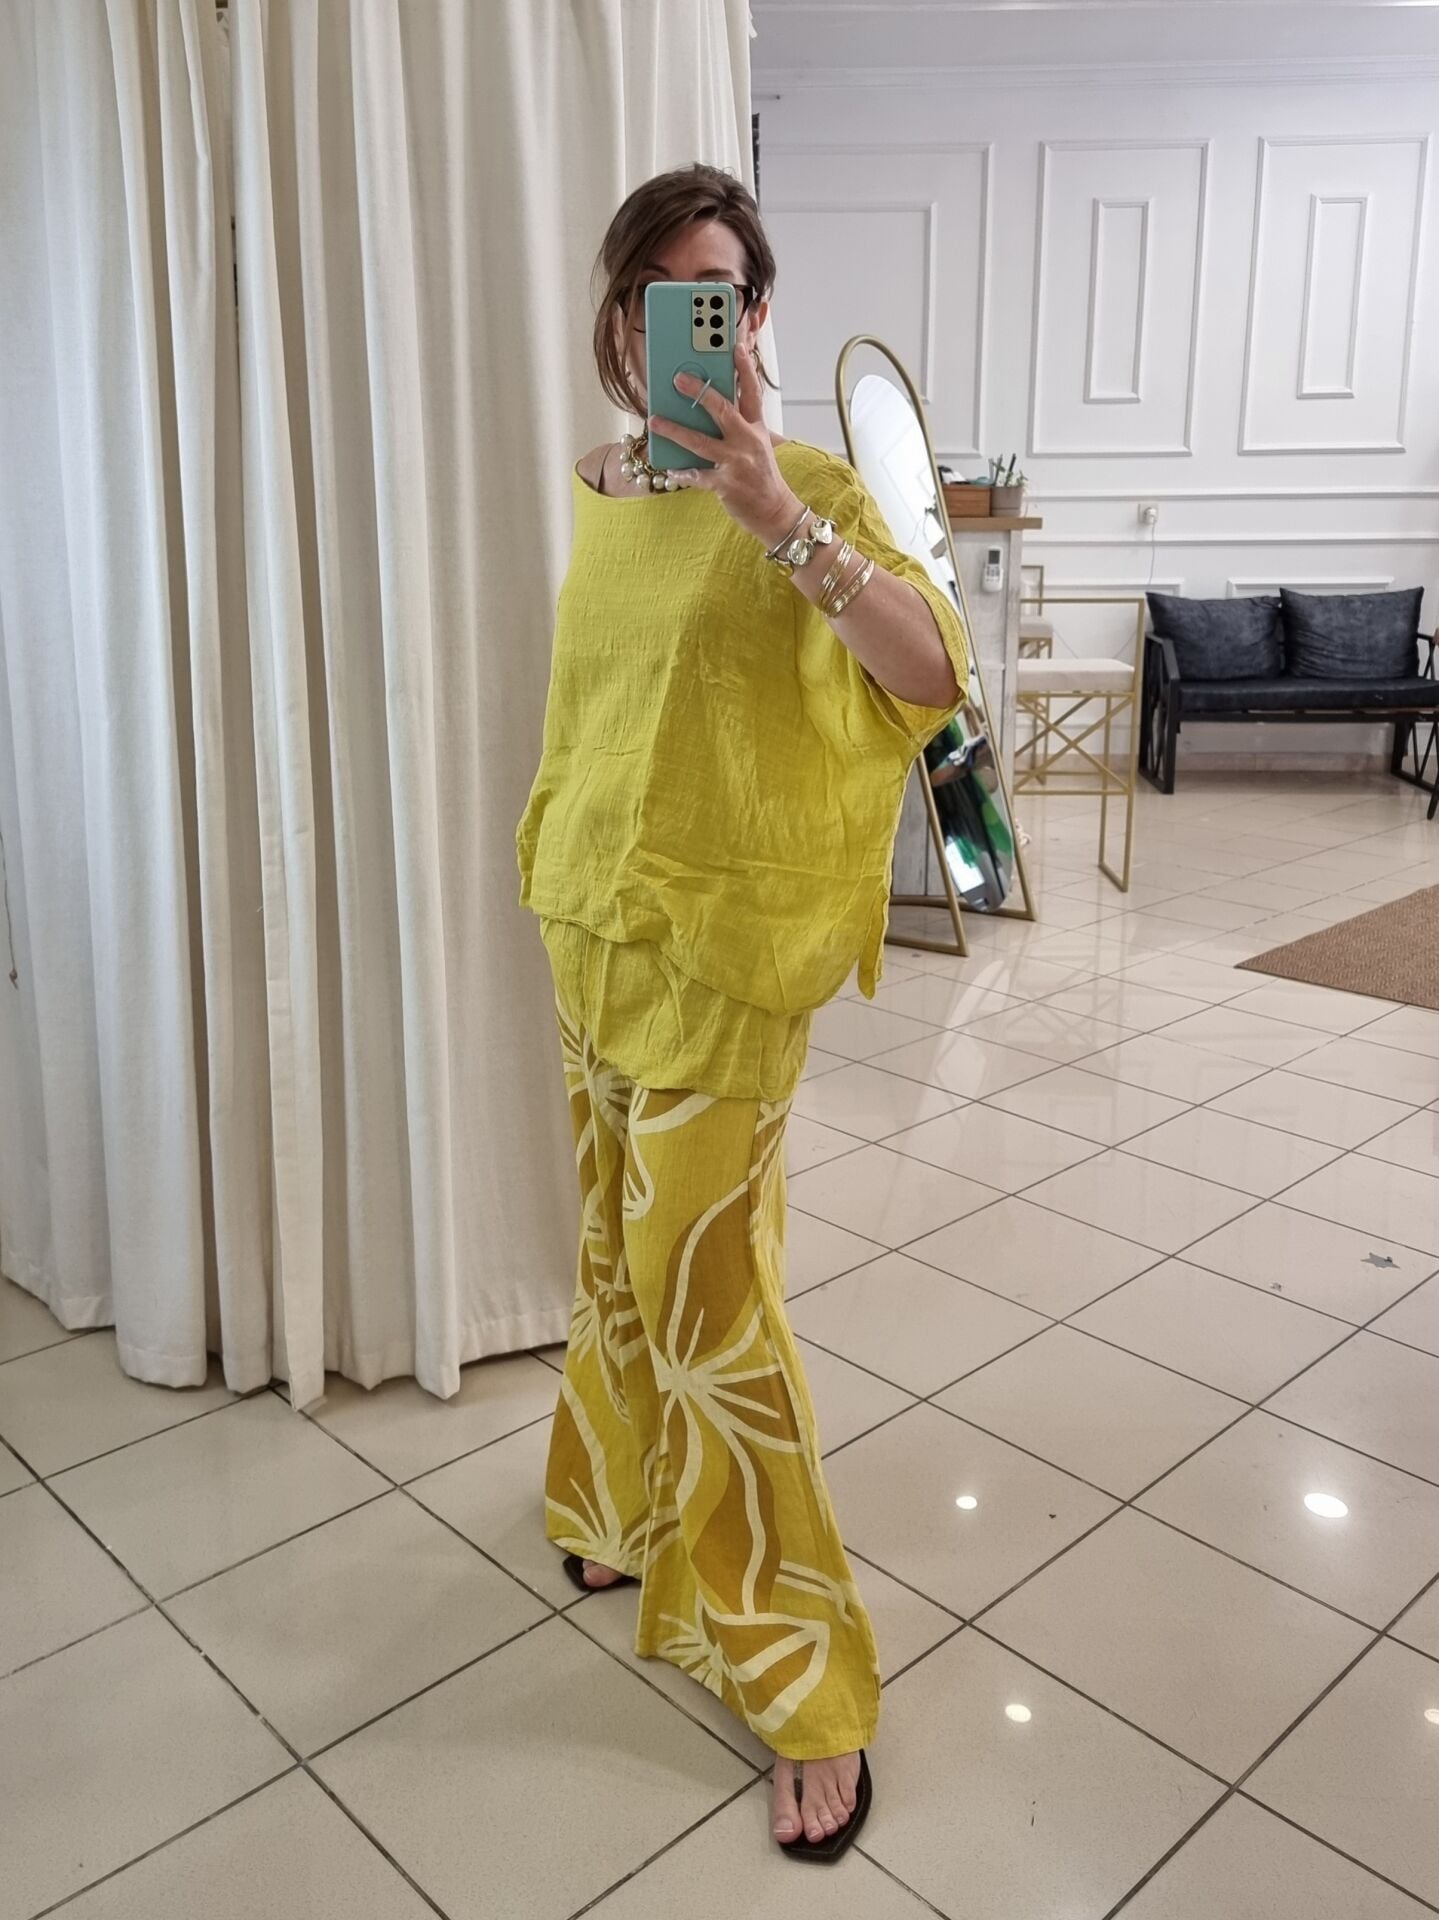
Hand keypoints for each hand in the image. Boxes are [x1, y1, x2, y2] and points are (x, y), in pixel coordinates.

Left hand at [648, 347, 801, 548]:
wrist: (775, 512)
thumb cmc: (763, 478)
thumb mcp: (758, 447)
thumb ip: (739, 428)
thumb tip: (708, 411)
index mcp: (757, 429)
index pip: (753, 392)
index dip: (745, 368)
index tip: (735, 347)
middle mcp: (747, 441)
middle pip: (722, 409)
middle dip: (699, 392)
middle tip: (678, 379)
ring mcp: (736, 463)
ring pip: (700, 442)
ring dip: (675, 430)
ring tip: (655, 420)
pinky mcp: (725, 484)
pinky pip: (697, 475)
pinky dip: (681, 472)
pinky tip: (669, 468)